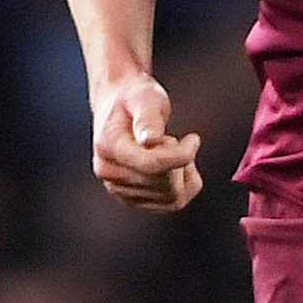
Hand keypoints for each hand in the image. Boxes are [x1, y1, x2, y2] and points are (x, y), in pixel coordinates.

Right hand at [92, 75, 202, 213]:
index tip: (194, 139)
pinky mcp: (132, 199)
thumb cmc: (133, 100)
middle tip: (176, 140)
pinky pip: (171, 204)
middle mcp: (109, 172)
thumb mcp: (144, 98)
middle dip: (181, 162)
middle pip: (165, 184)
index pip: (150, 164)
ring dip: (183, 174)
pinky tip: (177, 166)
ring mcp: (119, 189)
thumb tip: (150, 140)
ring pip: (172, 198)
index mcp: (108, 145)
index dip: (181, 156)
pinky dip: (184, 186)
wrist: (117, 108)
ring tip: (172, 151)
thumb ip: (148, 118)